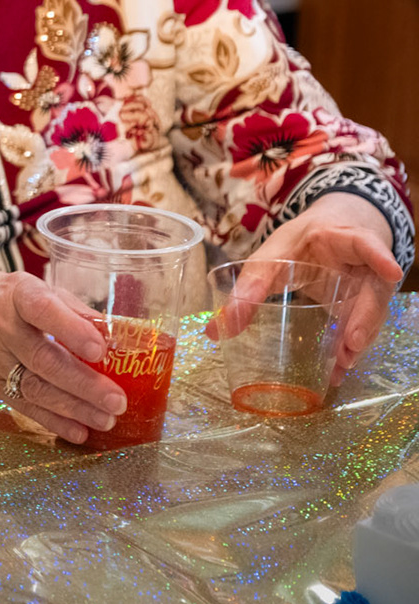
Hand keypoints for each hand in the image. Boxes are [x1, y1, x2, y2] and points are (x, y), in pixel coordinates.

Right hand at [0, 271, 126, 444]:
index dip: (71, 329)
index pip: (43, 309)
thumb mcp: (25, 287)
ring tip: (106, 419)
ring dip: (73, 408)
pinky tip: (78, 432)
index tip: (99, 349)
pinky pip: (23, 406)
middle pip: (43, 359)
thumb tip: (112, 332)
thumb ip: (67, 307)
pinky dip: (52, 422)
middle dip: (82, 383)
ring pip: (35, 388)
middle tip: (116, 400)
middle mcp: (0, 327)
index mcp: (15, 295)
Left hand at [235, 193, 401, 384]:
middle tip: (352, 342)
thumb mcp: (271, 255)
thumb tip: (214, 330)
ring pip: (372, 311)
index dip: (378, 255)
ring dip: (359, 338)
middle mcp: (362, 262)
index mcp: (340, 237)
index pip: (364, 242)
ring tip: (343, 364)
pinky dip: (350, 347)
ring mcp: (368, 284)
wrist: (327, 235)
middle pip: (373, 288)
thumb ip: (247, 287)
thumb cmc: (300, 243)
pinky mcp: (365, 305)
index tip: (390, 271)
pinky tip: (339, 368)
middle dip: (365, 316)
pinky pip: (363, 325)